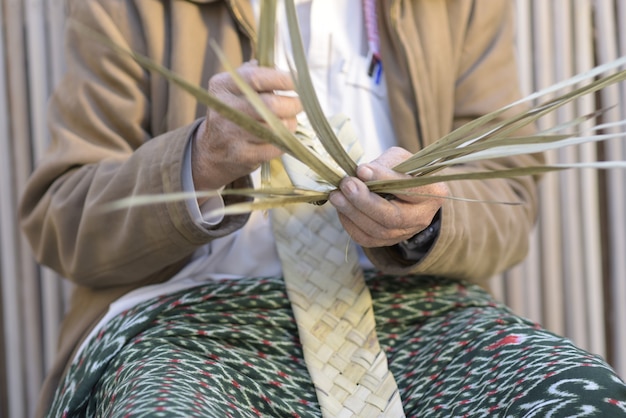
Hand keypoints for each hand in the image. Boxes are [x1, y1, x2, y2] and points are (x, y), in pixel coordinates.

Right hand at [192, 61, 302, 190]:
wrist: (212, 150)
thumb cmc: (234, 111)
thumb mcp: (235, 88)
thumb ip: (257, 73)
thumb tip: (283, 68)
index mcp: (223, 85)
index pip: (257, 77)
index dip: (283, 79)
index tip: (299, 80)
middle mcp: (224, 108)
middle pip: (271, 105)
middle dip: (293, 104)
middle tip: (300, 104)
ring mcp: (232, 134)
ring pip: (276, 128)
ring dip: (290, 124)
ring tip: (290, 121)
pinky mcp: (241, 155)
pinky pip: (274, 147)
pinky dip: (284, 143)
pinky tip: (282, 138)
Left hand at [328, 147, 449, 247]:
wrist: (410, 193)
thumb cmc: (405, 172)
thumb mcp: (400, 160)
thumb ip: (383, 165)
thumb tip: (360, 173)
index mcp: (432, 192)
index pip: (408, 188)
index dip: (383, 179)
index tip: (361, 169)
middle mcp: (421, 217)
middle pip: (391, 217)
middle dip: (364, 201)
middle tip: (345, 185)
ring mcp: (405, 233)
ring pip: (377, 230)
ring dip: (352, 213)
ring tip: (336, 196)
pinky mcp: (388, 241)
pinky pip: (366, 238)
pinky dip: (350, 224)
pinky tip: (341, 209)